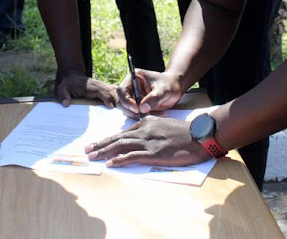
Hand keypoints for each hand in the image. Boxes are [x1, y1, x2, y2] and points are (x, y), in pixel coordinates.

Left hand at [56, 71, 118, 107]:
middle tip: (119, 112)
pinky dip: (116, 96)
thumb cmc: (67, 85)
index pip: (100, 91)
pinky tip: (119, 105)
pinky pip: (112, 91)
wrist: (72, 77)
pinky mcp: (103, 88)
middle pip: (109, 91)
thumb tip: (66, 104)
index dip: (106, 98)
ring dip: (117, 99)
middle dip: (115, 100)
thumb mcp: (62, 90)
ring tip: (121, 110)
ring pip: (112, 90)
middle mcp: (96, 85)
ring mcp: (101, 86)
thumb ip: (63, 96)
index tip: (111, 106)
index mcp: (88, 87)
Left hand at [84, 116, 209, 166]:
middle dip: (101, 144)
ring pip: (121, 146)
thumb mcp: (165, 125)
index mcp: (147, 122)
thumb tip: (141, 139)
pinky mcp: (154, 153)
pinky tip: (109, 164)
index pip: (123, 132)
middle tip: (87, 150)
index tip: (98, 143)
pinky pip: (132, 156)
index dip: (109, 139)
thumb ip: (152, 131)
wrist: (200, 135)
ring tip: (92, 156)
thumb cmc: (185, 133)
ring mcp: (148, 142)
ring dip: (104, 152)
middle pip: (118, 138)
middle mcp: (144, 130)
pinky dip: (119, 160)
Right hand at [117, 69, 182, 118]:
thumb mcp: (164, 90)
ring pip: (128, 110)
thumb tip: (142, 109)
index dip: (126, 101)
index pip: (122, 90)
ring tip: (157, 113)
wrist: (175, 88)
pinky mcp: (137, 105)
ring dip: (139, 115)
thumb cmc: (169, 84)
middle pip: (122, 101)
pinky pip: (136, 114)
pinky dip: (145, 116)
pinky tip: (159, 113)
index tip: (137, 109)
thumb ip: (153, 98)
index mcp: (134, 77)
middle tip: (145, 115)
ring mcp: (133, 96)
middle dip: (132, 111)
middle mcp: (130, 86)